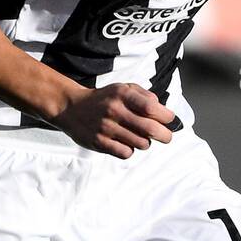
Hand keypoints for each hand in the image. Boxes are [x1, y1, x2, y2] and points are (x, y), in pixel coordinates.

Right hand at [54, 82, 178, 158]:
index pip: (152, 108)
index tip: (169, 120)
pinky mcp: (99, 142)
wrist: (71, 108)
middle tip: (166, 137)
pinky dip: (130, 150)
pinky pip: (126, 153)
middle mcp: (114, 110)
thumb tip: (161, 108)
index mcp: (122, 94)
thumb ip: (143, 95)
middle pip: (150, 129)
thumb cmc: (103, 99)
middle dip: (165, 136)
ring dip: (145, 143)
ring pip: (141, 143)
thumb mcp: (122, 88)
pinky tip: (125, 143)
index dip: (166, 117)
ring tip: (139, 137)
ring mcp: (106, 128)